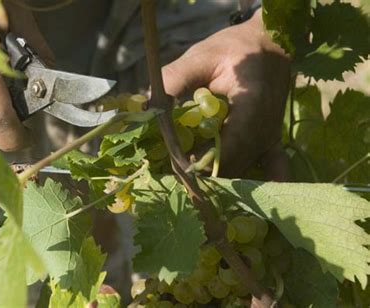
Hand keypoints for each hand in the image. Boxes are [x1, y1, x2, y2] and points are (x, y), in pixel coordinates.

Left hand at [162, 10, 289, 179]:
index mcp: (251, 108)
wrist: (272, 43)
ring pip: (242, 173)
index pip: (224, 150)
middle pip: (231, 168)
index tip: (172, 168)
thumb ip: (174, 78)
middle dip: (201, 177)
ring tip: (188, 184)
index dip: (197, 165)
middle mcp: (264, 130)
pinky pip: (271, 171)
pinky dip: (252, 184)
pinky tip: (236, 196)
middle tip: (172, 177)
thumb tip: (149, 106)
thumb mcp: (202, 56)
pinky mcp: (272, 141)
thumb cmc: (236, 48)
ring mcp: (270, 139)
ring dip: (217, 181)